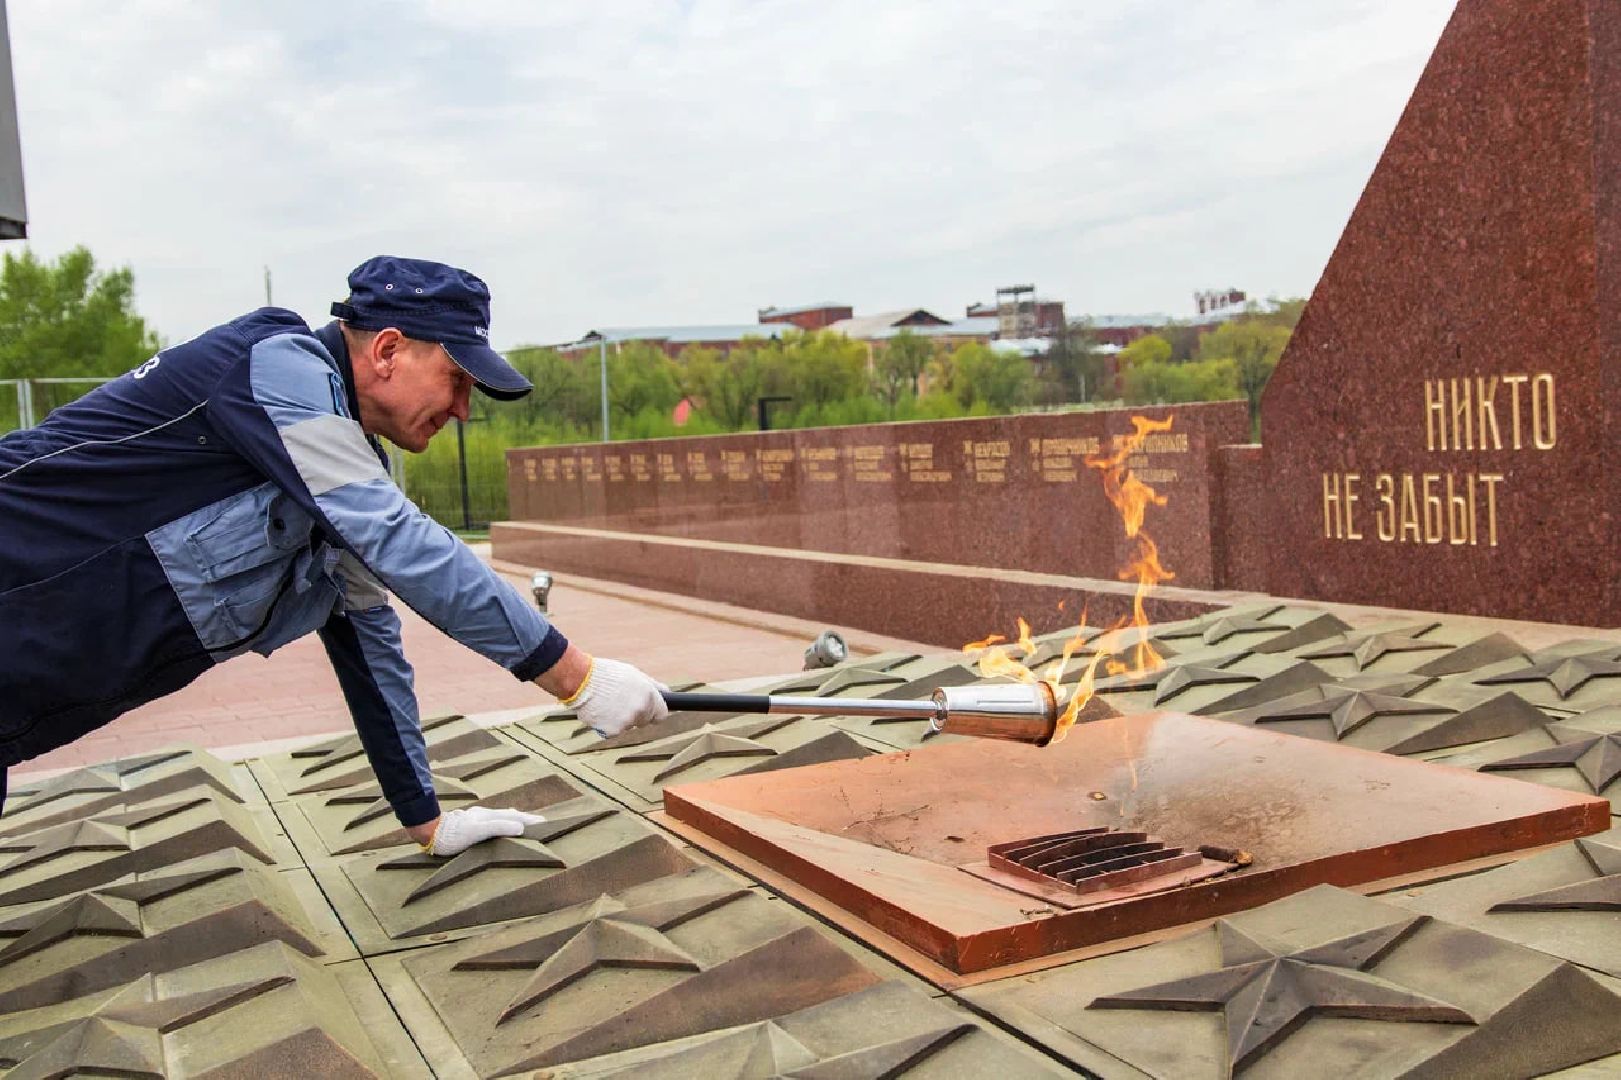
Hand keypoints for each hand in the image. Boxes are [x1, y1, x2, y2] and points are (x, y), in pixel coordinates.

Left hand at [420, 806, 544, 855]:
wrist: (430, 831)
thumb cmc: (453, 834)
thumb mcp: (477, 831)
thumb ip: (499, 827)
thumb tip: (521, 828)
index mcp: (489, 817)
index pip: (515, 817)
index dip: (529, 820)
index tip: (544, 822)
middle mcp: (484, 815)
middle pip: (509, 815)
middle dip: (524, 818)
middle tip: (538, 821)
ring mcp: (476, 818)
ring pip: (500, 817)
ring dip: (513, 819)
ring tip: (522, 821)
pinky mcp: (468, 824)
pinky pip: (491, 821)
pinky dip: (501, 822)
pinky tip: (496, 825)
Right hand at [565, 657, 668, 737]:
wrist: (580, 680)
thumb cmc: (606, 674)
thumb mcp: (633, 674)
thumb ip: (651, 686)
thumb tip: (667, 692)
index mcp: (649, 695)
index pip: (661, 715)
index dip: (653, 713)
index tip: (647, 711)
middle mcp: (641, 710)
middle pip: (644, 721)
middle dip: (635, 715)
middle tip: (619, 702)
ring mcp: (627, 722)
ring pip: (627, 726)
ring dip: (619, 720)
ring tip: (606, 703)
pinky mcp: (612, 731)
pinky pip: (612, 732)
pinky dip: (606, 725)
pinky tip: (599, 712)